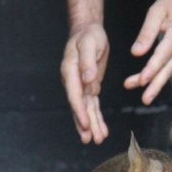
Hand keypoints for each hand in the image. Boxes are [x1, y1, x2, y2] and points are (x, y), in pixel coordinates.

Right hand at [60, 23, 109, 143]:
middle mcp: (73, 81)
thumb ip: (87, 61)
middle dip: (85, 124)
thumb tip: (88, 79)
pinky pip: (92, 106)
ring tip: (98, 140)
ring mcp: (80, 86)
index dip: (79, 110)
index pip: (75, 94)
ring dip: (91, 125)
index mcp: (70, 71)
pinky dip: (96, 118)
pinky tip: (101, 130)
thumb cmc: (88, 35)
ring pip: (86, 109)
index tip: (85, 124)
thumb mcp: (90, 43)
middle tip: (91, 139)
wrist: (87, 31)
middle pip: (79, 106)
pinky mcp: (89, 88)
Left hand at [124, 0, 171, 104]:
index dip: (151, 69)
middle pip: (168, 70)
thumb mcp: (157, 11)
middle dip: (155, 86)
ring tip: (143, 96)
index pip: (162, 56)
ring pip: (170, 70)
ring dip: (156, 83)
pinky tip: (152, 82)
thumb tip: (136, 53)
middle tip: (145, 100)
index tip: (141, 81)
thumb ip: (146, 33)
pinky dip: (163, 74)